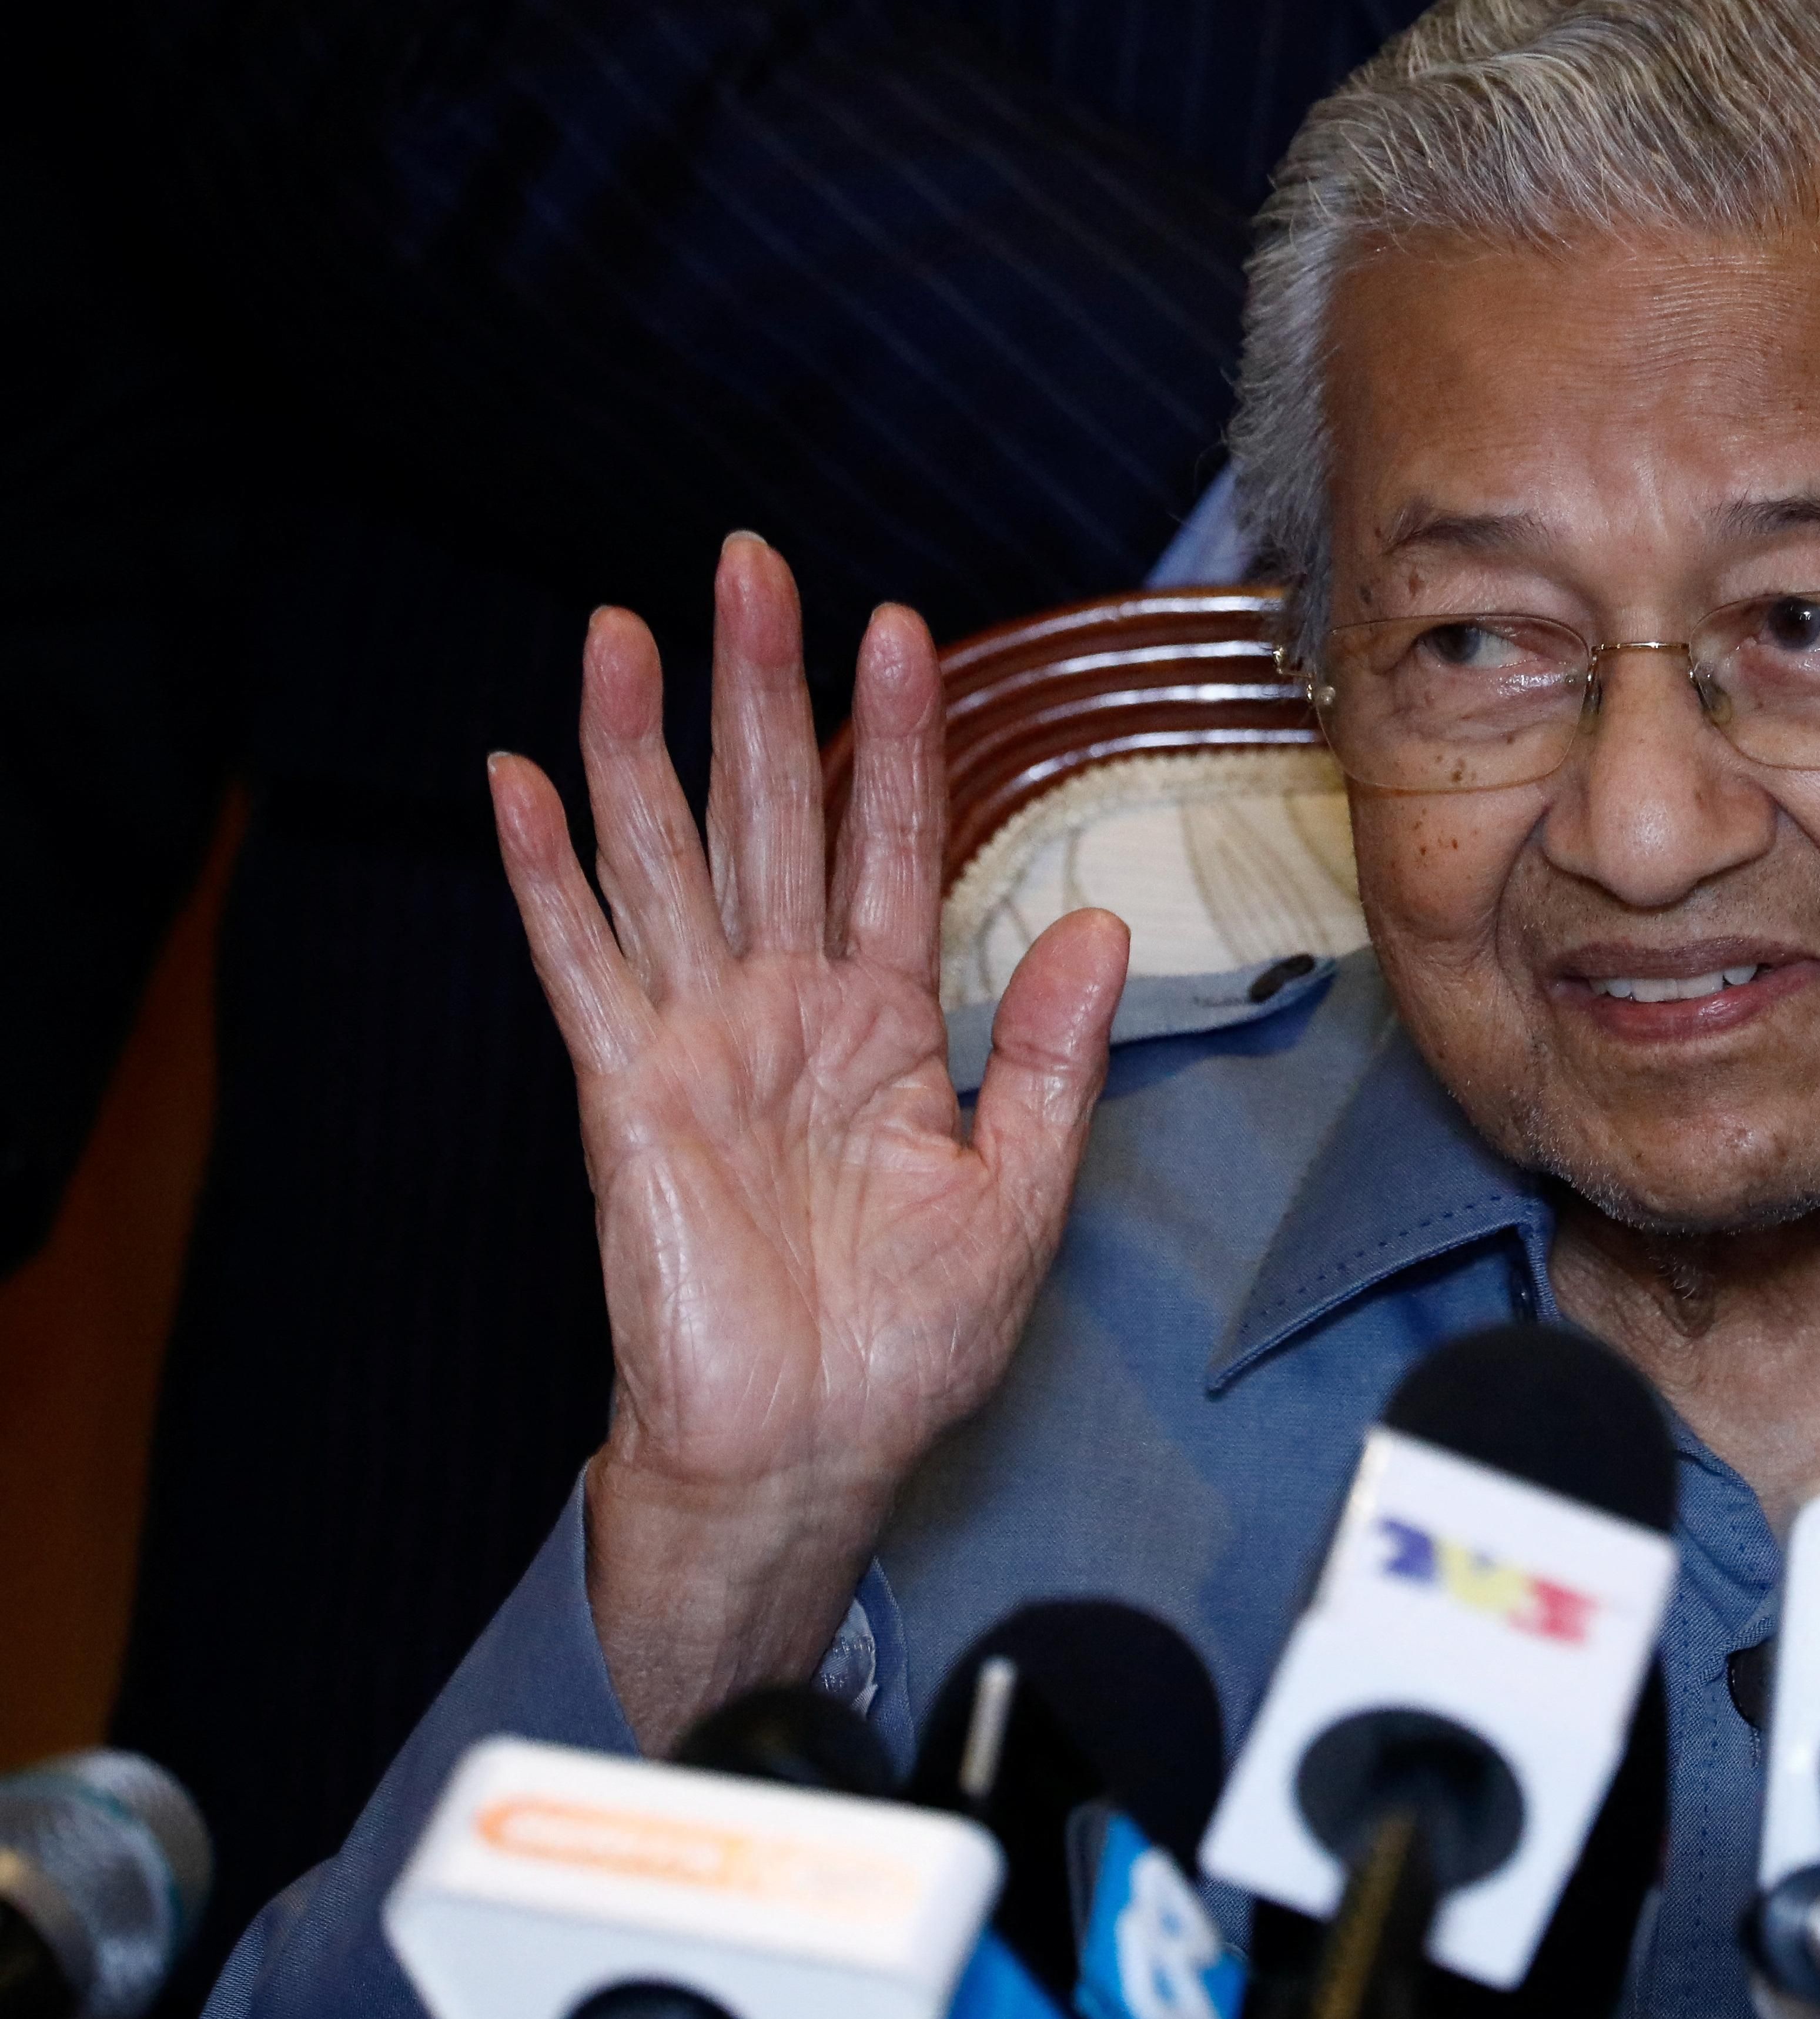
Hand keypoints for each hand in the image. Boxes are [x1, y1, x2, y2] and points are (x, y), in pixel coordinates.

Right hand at [490, 536, 1127, 1746]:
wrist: (808, 1454)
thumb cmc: (905, 1344)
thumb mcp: (1017, 1194)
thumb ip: (1049, 1057)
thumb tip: (1098, 928)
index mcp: (883, 1026)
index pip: (889, 844)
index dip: (895, 737)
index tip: (902, 627)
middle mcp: (786, 1010)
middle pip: (770, 815)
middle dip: (760, 689)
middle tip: (750, 564)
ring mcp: (699, 1042)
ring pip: (665, 858)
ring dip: (638, 744)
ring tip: (625, 627)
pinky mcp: (627, 1094)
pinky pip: (582, 963)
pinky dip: (548, 873)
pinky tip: (522, 780)